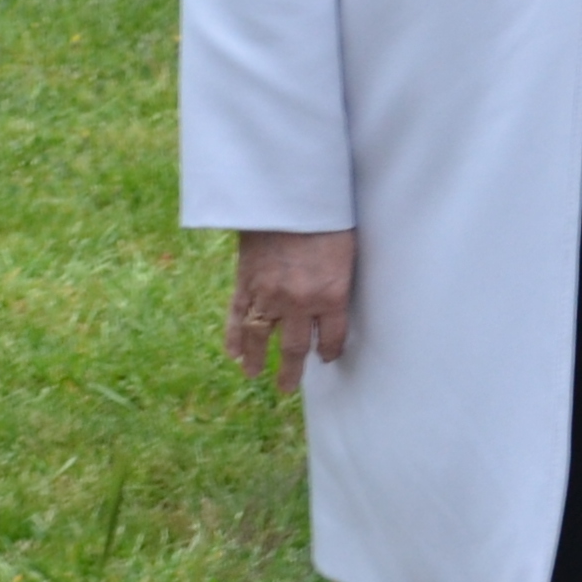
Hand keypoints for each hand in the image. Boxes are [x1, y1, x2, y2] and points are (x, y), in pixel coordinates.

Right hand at [227, 229, 355, 391]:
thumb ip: (338, 278)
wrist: (289, 194)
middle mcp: (300, 303)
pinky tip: (234, 353)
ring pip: (262, 338)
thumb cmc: (327, 215)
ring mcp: (269, 295)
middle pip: (296, 347)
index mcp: (332, 295)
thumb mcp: (346, 249)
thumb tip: (335, 296)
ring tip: (255, 375)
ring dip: (258, 360)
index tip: (327, 358)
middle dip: (293, 370)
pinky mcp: (246, 283)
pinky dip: (235, 337)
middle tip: (288, 387)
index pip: (332, 337)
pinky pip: (238, 318)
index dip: (330, 351)